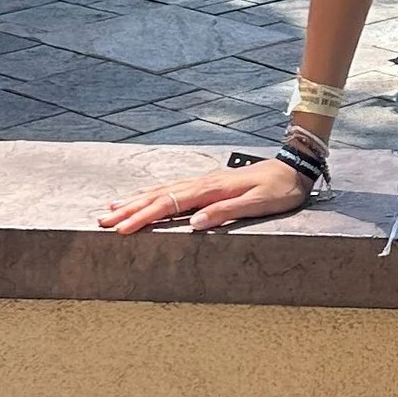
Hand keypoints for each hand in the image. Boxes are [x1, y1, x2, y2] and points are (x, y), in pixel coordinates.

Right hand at [99, 152, 315, 234]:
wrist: (294, 167)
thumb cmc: (280, 190)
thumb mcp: (259, 204)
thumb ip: (226, 213)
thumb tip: (194, 224)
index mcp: (211, 190)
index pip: (169, 205)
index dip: (143, 218)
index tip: (121, 230)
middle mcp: (203, 183)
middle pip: (158, 196)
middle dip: (129, 210)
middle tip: (103, 221)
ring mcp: (204, 182)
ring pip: (162, 191)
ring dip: (136, 201)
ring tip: (112, 209)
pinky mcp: (208, 183)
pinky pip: (173, 190)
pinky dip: (153, 195)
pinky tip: (145, 199)